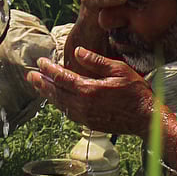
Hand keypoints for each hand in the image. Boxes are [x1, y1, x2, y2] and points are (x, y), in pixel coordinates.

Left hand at [26, 46, 156, 137]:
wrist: (146, 119)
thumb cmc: (136, 93)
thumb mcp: (118, 69)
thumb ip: (96, 61)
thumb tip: (77, 51)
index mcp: (89, 90)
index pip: (62, 77)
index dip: (49, 69)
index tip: (40, 62)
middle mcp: (83, 105)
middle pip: (56, 93)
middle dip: (42, 83)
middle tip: (30, 76)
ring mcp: (85, 117)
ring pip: (61, 104)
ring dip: (49, 95)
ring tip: (39, 86)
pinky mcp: (89, 124)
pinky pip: (69, 113)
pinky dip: (60, 104)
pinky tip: (58, 99)